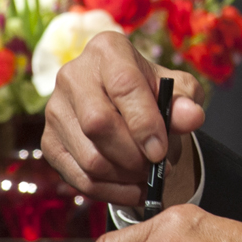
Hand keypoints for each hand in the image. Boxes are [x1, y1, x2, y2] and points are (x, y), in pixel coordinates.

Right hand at [42, 31, 205, 208]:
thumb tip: (191, 117)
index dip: (144, 122)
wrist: (127, 103)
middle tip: (157, 167)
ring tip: (149, 178)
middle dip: (133, 154)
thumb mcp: (178, 89)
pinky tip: (133, 191)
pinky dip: (109, 191)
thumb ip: (185, 101)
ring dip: (124, 176)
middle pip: (98, 123)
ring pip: (88, 155)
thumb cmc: (154, 91)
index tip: (161, 150)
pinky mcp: (50, 141)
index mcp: (107, 50)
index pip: (123, 85)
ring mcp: (55, 110)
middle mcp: (73, 75)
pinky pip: (77, 176)